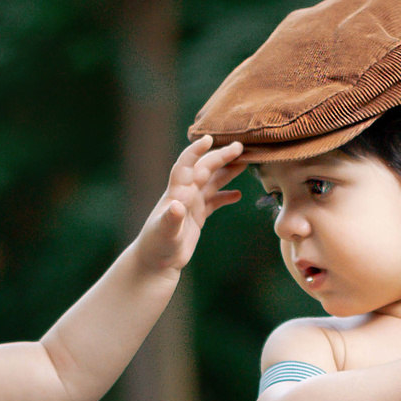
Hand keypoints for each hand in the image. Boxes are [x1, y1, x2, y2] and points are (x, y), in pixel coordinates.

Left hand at [134, 136, 243, 271]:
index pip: (186, 165)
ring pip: (212, 182)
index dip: (196, 151)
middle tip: (240, 147)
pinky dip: (225, 196)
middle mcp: (185, 194)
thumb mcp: (165, 233)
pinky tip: (238, 195)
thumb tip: (177, 205)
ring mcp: (192, 204)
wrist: (155, 262)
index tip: (209, 138)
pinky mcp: (197, 216)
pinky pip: (214, 201)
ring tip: (245, 163)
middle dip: (221, 156)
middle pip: (205, 169)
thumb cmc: (156, 246)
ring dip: (227, 172)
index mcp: (176, 193)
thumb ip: (172, 219)